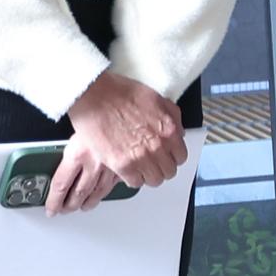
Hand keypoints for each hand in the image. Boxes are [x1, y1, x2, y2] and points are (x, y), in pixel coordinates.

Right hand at [47, 69, 185, 209]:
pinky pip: (135, 182)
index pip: (181, 157)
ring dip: (148, 174)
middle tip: (152, 163)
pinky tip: (128, 169)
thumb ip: (172, 117)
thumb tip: (178, 132)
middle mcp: (157, 146)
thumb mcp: (157, 100)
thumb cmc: (120, 93)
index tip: (165, 156)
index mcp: (169, 130)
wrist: (94, 96)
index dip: (172, 157)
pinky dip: (132, 177)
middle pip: (169, 171)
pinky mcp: (121, 164)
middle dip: (161, 167)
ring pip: (154, 180)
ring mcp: (140, 157)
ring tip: (140, 167)